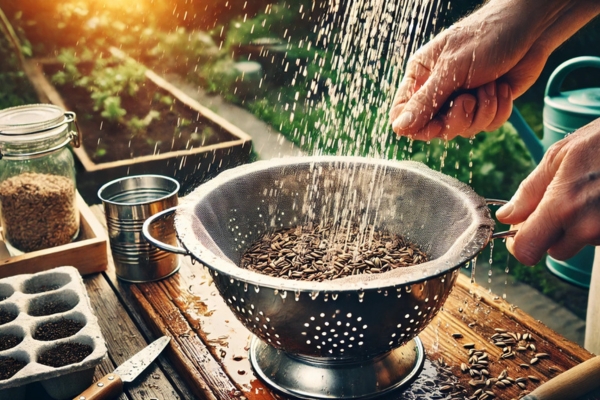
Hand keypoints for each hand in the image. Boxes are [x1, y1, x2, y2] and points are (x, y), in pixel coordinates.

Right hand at [390, 0, 599, 139]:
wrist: (531, 29)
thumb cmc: (486, 37)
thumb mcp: (451, 69)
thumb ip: (425, 101)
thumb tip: (399, 128)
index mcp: (421, 77)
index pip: (403, 115)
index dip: (417, 127)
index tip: (436, 124)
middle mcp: (439, 92)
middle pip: (434, 128)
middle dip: (457, 119)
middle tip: (469, 100)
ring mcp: (463, 100)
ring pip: (463, 130)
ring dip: (482, 111)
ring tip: (489, 86)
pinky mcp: (486, 106)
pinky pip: (486, 126)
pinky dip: (498, 110)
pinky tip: (501, 88)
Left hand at [496, 118, 599, 265]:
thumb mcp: (559, 156)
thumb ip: (529, 191)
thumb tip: (506, 217)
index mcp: (563, 206)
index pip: (527, 250)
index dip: (519, 243)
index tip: (520, 229)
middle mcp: (588, 226)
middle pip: (553, 251)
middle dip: (550, 232)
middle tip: (561, 201)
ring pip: (580, 243)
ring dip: (578, 226)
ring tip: (590, 193)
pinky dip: (599, 223)